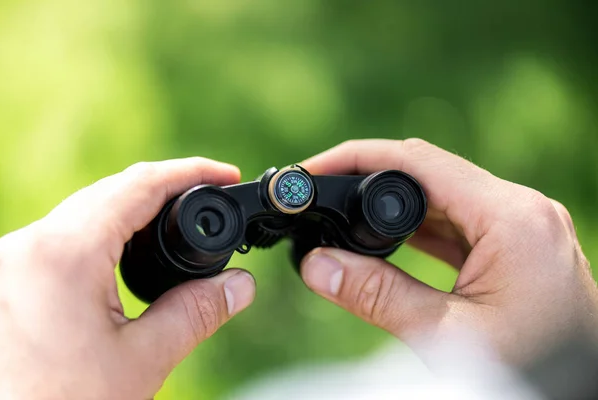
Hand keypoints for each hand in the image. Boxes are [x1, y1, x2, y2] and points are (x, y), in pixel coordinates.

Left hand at [0, 158, 255, 398]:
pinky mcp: (6, 276)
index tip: (227, 174)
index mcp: (65, 254)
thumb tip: (241, 284)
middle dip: (165, 186)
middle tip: (210, 195)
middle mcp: (28, 245)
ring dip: (132, 208)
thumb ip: (197, 313)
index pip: (140, 185)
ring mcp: (9, 260)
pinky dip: (103, 229)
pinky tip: (126, 246)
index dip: (191, 172)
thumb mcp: (142, 360)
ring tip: (177, 218)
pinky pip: (62, 233)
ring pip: (83, 210)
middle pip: (110, 190)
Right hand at [300, 139, 597, 364]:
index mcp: (511, 217)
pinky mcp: (514, 246)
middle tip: (322, 191)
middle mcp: (520, 209)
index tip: (315, 167)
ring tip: (343, 213)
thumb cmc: (534, 370)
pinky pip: (457, 223)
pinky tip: (385, 239)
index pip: (419, 161)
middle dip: (368, 178)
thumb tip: (315, 266)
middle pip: (429, 174)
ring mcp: (520, 226)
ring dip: (391, 205)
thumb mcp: (447, 337)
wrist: (585, 392)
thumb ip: (378, 297)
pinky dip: (417, 229)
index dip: (358, 157)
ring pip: (441, 197)